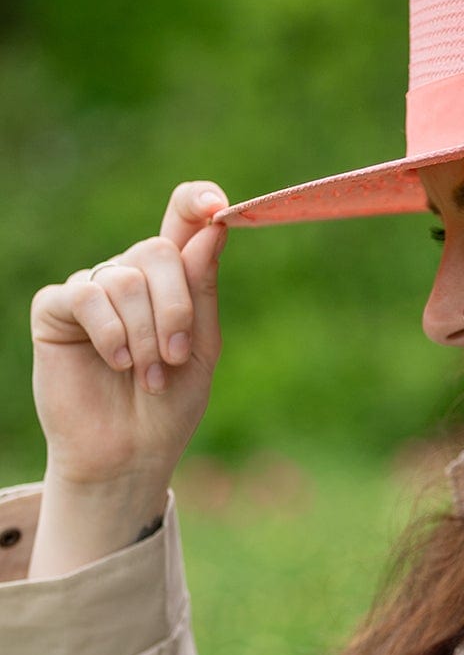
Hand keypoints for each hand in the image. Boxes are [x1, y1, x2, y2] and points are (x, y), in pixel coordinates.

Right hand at [31, 181, 228, 498]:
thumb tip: (212, 227)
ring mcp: (92, 290)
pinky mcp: (56, 310)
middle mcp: (131, 275)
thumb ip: (202, 287)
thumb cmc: (170, 403)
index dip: (196, 201)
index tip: (216, 207)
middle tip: (175, 355)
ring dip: (145, 332)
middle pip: (158, 251)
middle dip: (175, 306)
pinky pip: (85, 295)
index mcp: (174, 278)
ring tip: (148, 374)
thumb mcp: (201, 345)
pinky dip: (110, 331)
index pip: (182, 218)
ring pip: (124, 278)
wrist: (130, 453)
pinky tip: (117, 361)